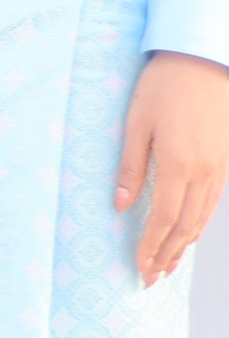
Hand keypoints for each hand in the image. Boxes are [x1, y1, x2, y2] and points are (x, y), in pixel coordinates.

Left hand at [117, 48, 228, 285]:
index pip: (162, 220)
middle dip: (167, 255)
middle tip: (151, 278)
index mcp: (178, 165)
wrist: (205, 59)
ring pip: (202, 218)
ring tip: (168, 265)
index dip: (150, 248)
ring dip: (184, 245)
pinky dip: (198, 223)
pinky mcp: (226, 160)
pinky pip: (212, 202)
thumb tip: (119, 206)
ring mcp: (220, 167)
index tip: (139, 268)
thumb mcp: (137, 123)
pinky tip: (188, 233)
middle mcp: (204, 172)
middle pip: (185, 227)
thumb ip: (130, 168)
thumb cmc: (164, 86)